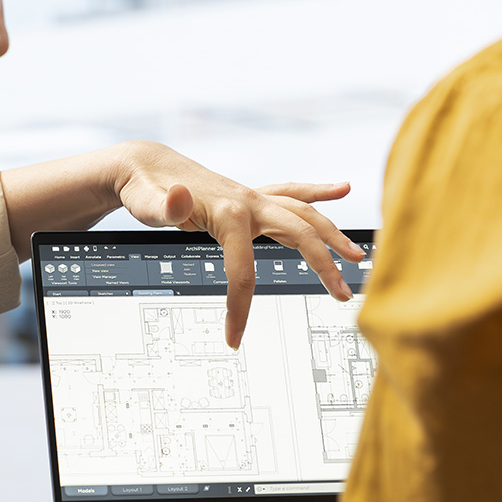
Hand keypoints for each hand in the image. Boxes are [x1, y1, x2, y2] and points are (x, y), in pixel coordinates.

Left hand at [113, 142, 364, 348]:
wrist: (146, 163)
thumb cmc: (145, 186)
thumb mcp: (145, 201)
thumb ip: (162, 206)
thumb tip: (179, 196)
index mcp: (228, 211)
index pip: (242, 269)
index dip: (239, 307)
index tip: (233, 338)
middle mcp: (248, 202)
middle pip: (298, 233)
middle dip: (323, 264)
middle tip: (343, 294)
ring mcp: (251, 198)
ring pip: (303, 213)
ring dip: (331, 233)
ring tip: (357, 255)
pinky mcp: (249, 197)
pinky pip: (290, 194)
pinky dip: (316, 192)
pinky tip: (340, 189)